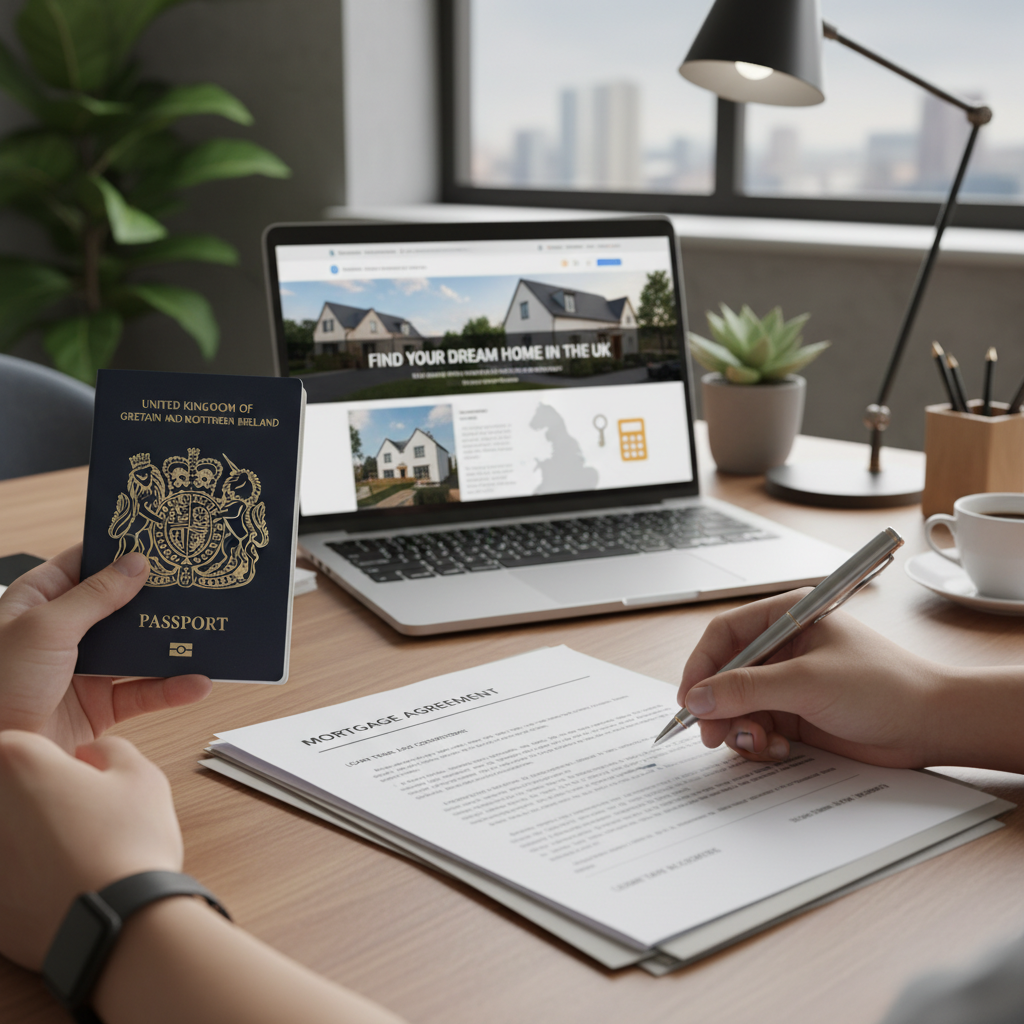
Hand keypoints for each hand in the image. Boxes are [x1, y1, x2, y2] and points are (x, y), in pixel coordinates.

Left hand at [0, 545, 210, 750]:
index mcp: (40, 601)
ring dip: (170, 643)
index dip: (121, 550)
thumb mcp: (45, 629)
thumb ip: (95, 596)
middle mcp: (64, 632)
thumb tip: (136, 563)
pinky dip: (172, 688)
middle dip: (158, 597)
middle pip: (122, 605)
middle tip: (196, 583)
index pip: (86, 563)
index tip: (161, 539)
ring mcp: (84, 669)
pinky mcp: (100, 705)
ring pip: (138, 648)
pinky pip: (144, 691)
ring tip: (205, 630)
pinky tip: (196, 682)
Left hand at [0, 730, 182, 969]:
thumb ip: (112, 750)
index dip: (56, 754)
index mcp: (16, 762)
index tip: (77, 769)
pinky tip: (59, 883)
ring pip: (8, 830)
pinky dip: (25, 875)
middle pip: (7, 786)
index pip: (23, 740)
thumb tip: (92, 754)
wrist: (118, 926)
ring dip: (29, 834)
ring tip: (72, 850)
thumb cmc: (129, 847)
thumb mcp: (141, 776)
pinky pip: (6, 872)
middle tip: (76, 809)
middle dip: (37, 794)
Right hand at [678, 589, 945, 767]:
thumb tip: (697, 698)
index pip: (725, 634)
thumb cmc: (884, 686)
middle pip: (726, 674)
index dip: (701, 666)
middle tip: (713, 735)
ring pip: (738, 706)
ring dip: (740, 728)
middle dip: (718, 706)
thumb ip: (747, 689)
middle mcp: (784, 648)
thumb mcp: (807, 683)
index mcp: (787, 618)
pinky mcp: (798, 715)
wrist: (932, 726)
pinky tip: (778, 750)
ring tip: (759, 743)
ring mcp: (789, 683)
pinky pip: (758, 727)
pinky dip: (759, 742)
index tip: (689, 700)